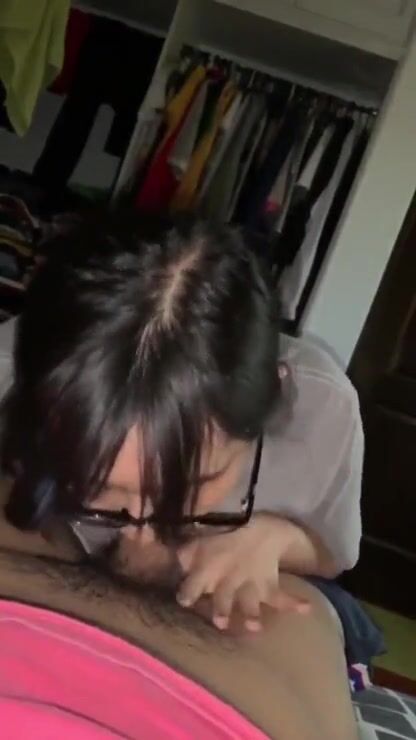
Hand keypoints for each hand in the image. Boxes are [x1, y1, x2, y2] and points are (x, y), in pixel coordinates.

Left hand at [177, 514, 309, 631]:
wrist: (253, 519)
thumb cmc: (221, 530)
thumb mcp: (198, 539)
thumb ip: (185, 551)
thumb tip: (170, 559)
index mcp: (208, 570)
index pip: (193, 584)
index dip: (187, 593)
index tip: (184, 601)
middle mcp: (227, 580)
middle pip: (222, 597)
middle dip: (221, 609)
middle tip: (220, 623)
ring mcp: (249, 583)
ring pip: (249, 601)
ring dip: (251, 613)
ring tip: (254, 627)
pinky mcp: (267, 582)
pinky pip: (281, 596)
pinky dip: (295, 603)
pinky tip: (307, 609)